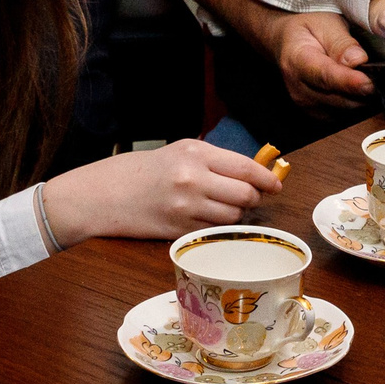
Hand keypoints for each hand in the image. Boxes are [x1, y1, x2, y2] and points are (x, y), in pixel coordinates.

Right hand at [41, 138, 281, 243]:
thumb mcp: (181, 151)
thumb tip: (255, 173)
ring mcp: (186, 207)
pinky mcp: (179, 230)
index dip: (267, 179)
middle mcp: (193, 179)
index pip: (246, 168)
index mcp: (195, 153)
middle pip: (245, 195)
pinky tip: (209, 220)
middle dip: (252, 198)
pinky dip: (219, 228)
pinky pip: (215, 232)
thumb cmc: (148, 170)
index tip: (276, 185)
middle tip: (248, 197)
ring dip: (236, 215)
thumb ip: (216, 160)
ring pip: (233, 217)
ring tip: (223, 207)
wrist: (108, 193)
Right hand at [269, 11, 374, 110]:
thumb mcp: (325, 23)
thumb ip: (342, 42)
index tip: (368, 83)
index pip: (324, 76)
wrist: (287, 42)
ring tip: (366, 74)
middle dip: (363, 89)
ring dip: (361, 96)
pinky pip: (345, 114)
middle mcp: (298, 88)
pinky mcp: (317, 114)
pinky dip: (355, 101)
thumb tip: (358, 60)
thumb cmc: (308, 29)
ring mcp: (306, 104)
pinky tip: (356, 85)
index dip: (349, 82)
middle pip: (339, 98)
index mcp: (296, 60)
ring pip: (346, 109)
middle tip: (380, 71)